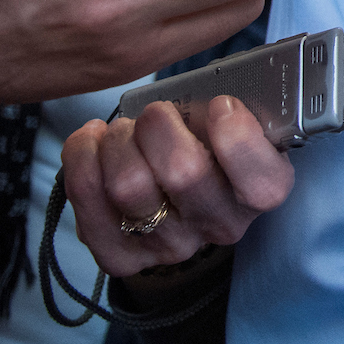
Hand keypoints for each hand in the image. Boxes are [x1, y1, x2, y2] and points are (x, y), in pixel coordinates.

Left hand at [62, 94, 292, 274]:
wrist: (178, 197)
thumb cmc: (209, 142)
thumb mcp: (237, 122)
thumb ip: (232, 107)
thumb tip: (208, 85)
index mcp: (261, 192)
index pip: (261, 185)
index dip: (238, 139)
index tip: (220, 104)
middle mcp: (218, 226)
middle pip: (183, 173)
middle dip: (158, 123)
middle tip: (153, 112)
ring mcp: (170, 246)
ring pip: (128, 186)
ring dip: (117, 140)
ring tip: (122, 129)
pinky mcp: (122, 257)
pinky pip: (88, 205)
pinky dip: (82, 159)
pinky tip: (93, 142)